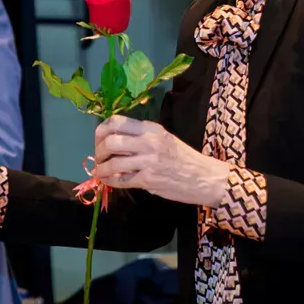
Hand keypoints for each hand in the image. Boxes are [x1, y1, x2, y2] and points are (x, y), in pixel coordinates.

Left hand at [93, 115, 229, 206]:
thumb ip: (140, 137)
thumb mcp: (163, 138)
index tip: (98, 140)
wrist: (204, 178)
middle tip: (99, 158)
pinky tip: (107, 181)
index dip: (101, 131)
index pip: (116, 121)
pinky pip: (121, 180)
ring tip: (100, 172)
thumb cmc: (183, 157)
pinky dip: (110, 181)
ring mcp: (148, 161)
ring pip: (113, 163)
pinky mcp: (148, 180)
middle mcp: (148, 142)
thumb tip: (113, 140)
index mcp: (151, 128)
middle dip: (99, 151)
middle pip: (110, 141)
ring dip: (102, 169)